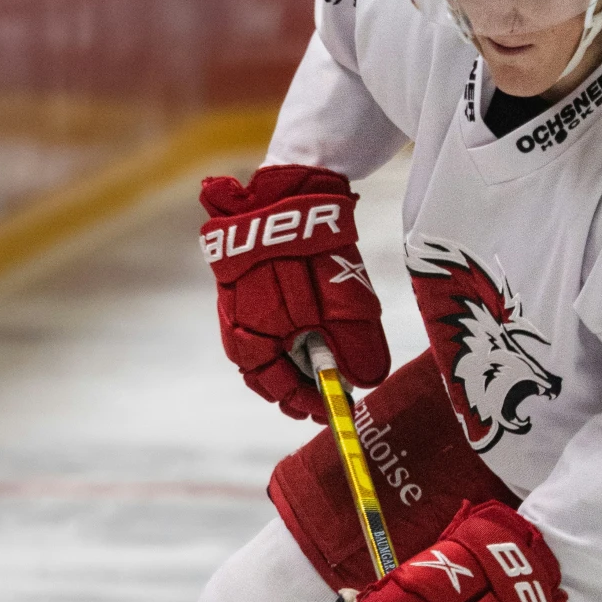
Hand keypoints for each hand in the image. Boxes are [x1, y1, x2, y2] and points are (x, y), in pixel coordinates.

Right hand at [199, 165, 389, 418]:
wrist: (290, 192)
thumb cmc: (316, 248)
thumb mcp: (346, 301)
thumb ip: (354, 344)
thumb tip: (366, 380)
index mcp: (256, 332)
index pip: (275, 385)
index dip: (305, 401)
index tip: (331, 408)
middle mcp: (237, 322)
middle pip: (260, 373)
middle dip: (290, 390)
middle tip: (320, 401)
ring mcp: (235, 302)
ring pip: (256, 351)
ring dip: (284, 366)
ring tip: (314, 375)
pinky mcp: (241, 284)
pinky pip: (254, 325)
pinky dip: (278, 340)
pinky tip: (300, 337)